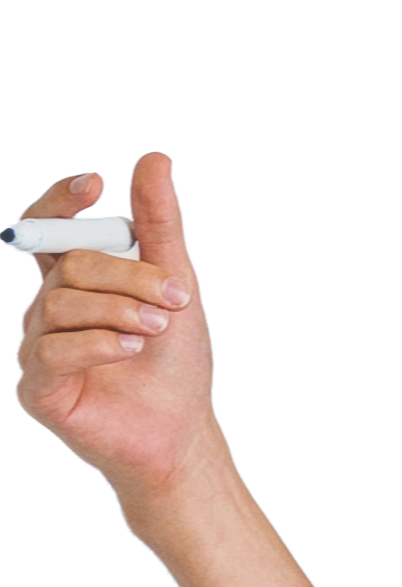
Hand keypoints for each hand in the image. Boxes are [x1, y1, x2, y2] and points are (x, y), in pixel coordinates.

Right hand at [14, 152, 226, 502]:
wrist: (180, 429)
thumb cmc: (174, 358)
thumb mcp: (176, 279)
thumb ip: (159, 223)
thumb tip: (151, 157)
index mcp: (78, 280)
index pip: (52, 229)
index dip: (61, 201)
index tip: (94, 184)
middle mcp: (49, 309)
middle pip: (70, 263)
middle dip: (130, 273)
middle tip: (177, 296)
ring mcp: (38, 348)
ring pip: (62, 302)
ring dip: (122, 308)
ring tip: (157, 328)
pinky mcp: (37, 387)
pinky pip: (55, 348)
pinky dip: (101, 342)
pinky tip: (130, 350)